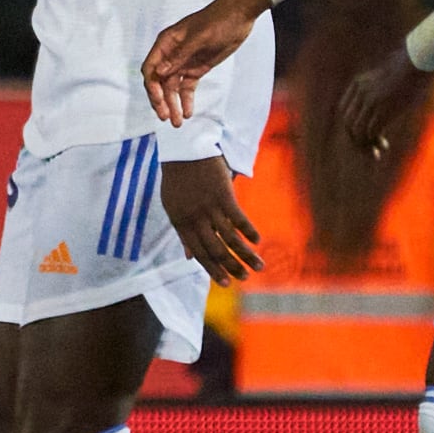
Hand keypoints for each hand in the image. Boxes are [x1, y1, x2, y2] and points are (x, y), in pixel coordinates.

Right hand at [143, 0, 263, 126]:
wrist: (239, 16)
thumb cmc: (217, 21)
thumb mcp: (200, 38)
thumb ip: (180, 55)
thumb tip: (161, 73)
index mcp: (166, 43)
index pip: (151, 68)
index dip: (152, 87)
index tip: (159, 102)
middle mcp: (171, 54)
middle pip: (159, 82)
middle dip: (161, 100)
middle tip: (166, 117)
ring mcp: (184, 62)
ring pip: (172, 88)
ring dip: (173, 104)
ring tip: (177, 122)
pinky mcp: (196, 68)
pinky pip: (187, 87)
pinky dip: (186, 100)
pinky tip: (187, 113)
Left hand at [161, 156, 265, 281]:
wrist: (184, 149)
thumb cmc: (178, 179)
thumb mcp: (173, 207)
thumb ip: (183, 233)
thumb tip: (188, 257)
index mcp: (181, 223)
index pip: (199, 254)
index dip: (213, 270)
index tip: (226, 284)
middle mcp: (195, 219)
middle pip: (216, 250)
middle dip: (232, 267)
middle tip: (245, 278)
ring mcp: (209, 207)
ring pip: (229, 238)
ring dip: (246, 254)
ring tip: (259, 266)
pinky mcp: (223, 194)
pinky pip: (238, 218)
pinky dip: (248, 231)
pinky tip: (257, 240)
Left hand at [339, 56, 428, 155]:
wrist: (417, 59)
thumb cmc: (409, 65)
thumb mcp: (389, 74)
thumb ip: (381, 85)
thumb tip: (383, 96)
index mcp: (358, 84)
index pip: (345, 112)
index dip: (351, 127)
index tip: (365, 136)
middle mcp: (360, 92)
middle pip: (348, 124)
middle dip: (356, 141)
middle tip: (369, 151)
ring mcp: (370, 101)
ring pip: (357, 132)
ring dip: (365, 146)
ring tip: (376, 153)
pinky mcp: (382, 108)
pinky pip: (371, 132)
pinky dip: (374, 143)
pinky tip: (383, 146)